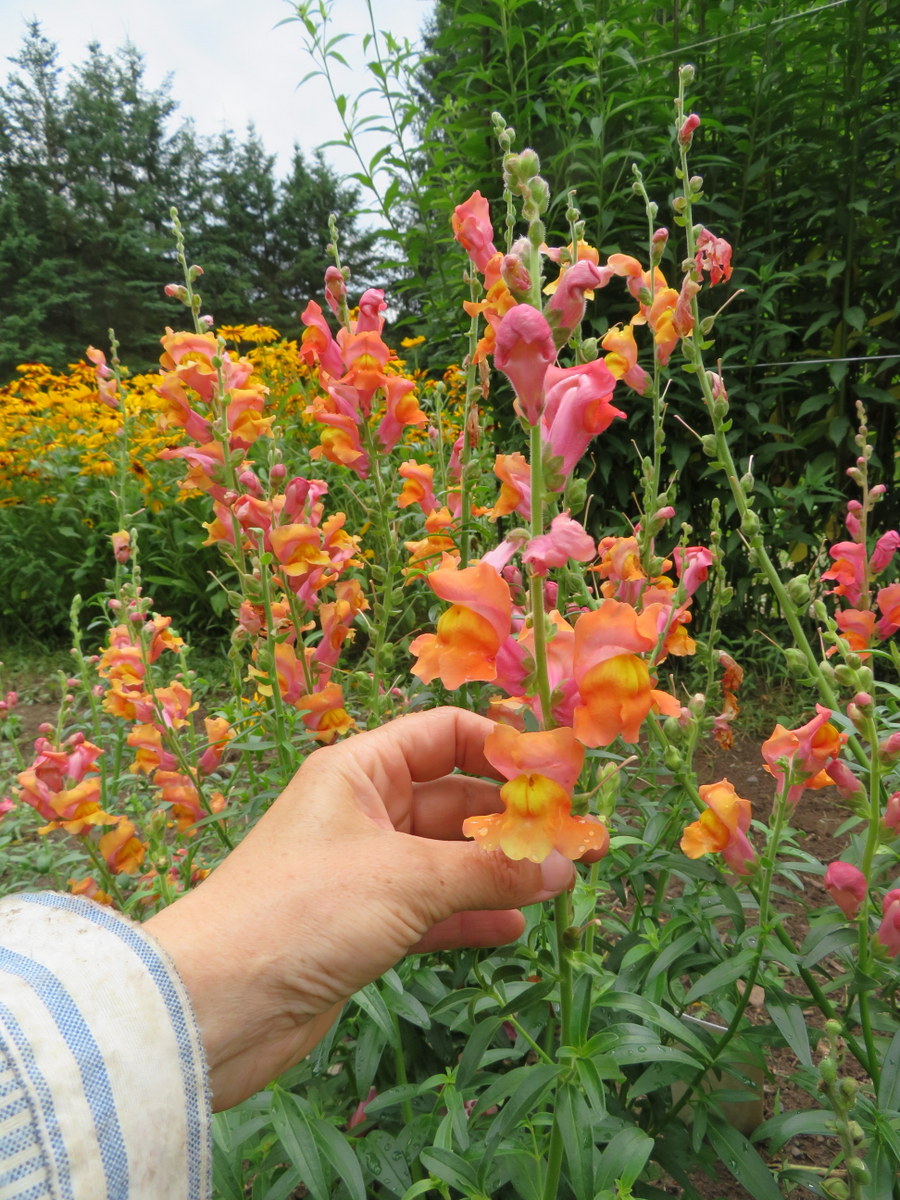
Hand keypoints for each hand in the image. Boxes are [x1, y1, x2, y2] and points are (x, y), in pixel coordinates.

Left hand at [145, 707, 579, 1109]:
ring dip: (499, 869)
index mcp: (359, 770)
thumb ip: (488, 871)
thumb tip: (562, 866)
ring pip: (446, 858)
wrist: (215, 1007)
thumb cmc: (303, 911)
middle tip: (575, 839)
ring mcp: (363, 870)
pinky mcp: (362, 925)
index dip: (501, 746)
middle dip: (511, 818)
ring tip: (561, 883)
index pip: (443, 735)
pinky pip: (432, 907)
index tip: (559, 772)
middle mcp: (362, 811)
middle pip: (453, 798)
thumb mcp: (406, 880)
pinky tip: (515, 927)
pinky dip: (470, 914)